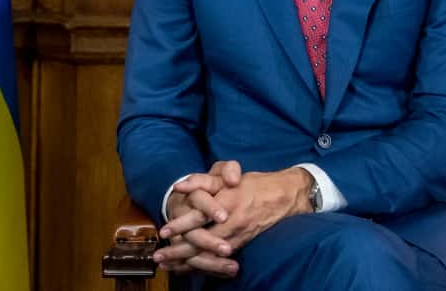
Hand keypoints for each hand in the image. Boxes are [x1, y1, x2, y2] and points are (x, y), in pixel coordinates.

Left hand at [153, 166, 312, 274]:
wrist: (285, 196)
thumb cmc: (256, 184)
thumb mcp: (229, 176)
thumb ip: (204, 180)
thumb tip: (179, 186)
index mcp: (227, 202)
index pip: (199, 217)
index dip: (180, 225)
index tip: (164, 231)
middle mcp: (232, 222)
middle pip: (201, 242)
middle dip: (178, 251)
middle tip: (159, 257)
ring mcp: (238, 236)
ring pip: (209, 254)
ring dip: (187, 261)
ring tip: (169, 266)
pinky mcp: (242, 244)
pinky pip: (220, 259)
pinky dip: (203, 264)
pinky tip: (190, 267)